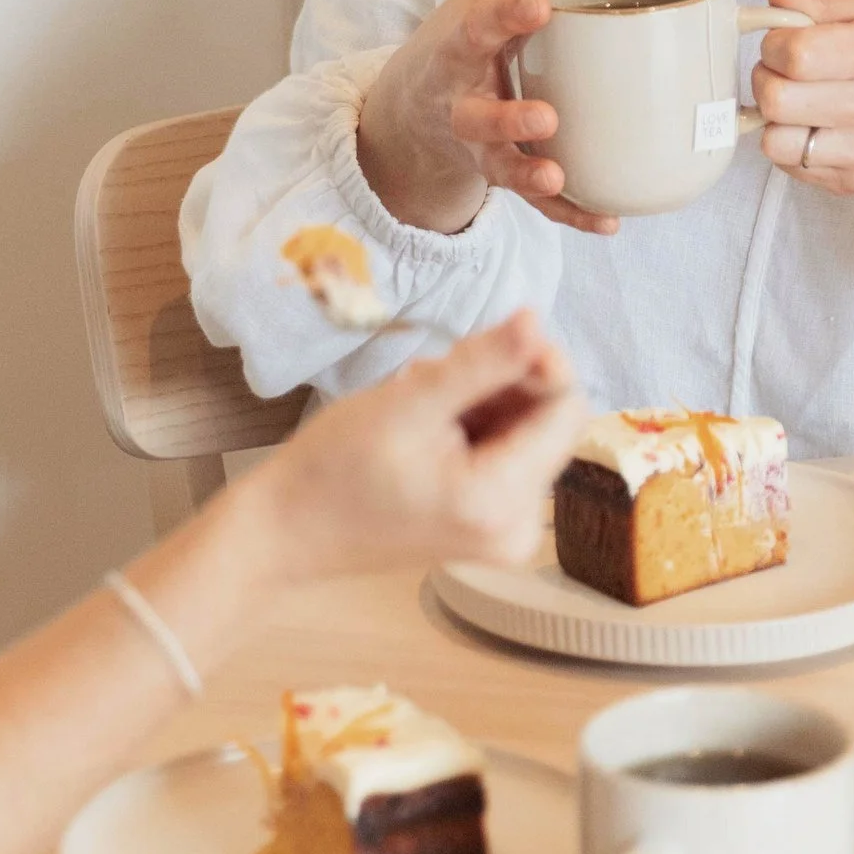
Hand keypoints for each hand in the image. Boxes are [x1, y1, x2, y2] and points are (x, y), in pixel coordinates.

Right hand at [249, 311, 589, 578]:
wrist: (287, 530)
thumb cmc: (334, 469)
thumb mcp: (409, 402)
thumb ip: (483, 363)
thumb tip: (537, 321)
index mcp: (502, 502)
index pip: (566, 409)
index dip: (537, 363)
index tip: (487, 339)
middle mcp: (518, 527)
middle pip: (546, 423)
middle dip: (501, 385)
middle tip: (433, 374)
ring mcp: (503, 532)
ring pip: (522, 433)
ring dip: (481, 402)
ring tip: (418, 399)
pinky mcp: (486, 526)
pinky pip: (502, 456)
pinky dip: (472, 427)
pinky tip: (423, 422)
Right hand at [355, 0, 621, 237]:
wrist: (413, 107)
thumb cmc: (464, 40)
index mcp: (458, 49)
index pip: (477, 28)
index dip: (505, 17)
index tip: (538, 3)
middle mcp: (460, 103)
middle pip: (476, 116)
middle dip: (508, 119)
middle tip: (546, 117)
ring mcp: (478, 146)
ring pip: (499, 167)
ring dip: (527, 175)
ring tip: (557, 176)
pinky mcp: (499, 176)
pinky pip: (533, 205)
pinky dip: (569, 214)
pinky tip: (607, 220)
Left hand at [750, 0, 853, 258]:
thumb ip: (822, 4)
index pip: (797, 54)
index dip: (775, 44)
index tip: (784, 41)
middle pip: (777, 100)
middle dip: (765, 78)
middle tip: (782, 71)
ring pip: (775, 141)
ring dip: (773, 117)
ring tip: (795, 100)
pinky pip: (789, 164)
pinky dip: (789, 143)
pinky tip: (812, 125)